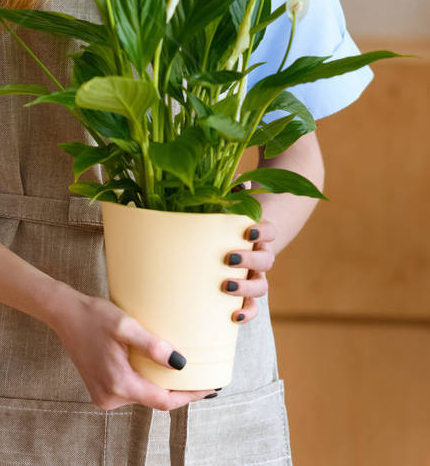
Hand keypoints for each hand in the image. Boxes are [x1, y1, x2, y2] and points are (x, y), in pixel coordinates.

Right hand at [52, 291, 219, 410]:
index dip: (189, 396)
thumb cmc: (94, 315)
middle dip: (177, 390)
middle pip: (154, 401)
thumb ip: (152, 346)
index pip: (163, 401)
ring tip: (181, 371)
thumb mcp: (125, 325)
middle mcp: (110, 396)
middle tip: (202, 378)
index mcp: (118, 383)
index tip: (209, 388)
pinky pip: (130, 391)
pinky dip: (145, 382)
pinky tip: (155, 369)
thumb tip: (180, 363)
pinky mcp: (101, 390)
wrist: (65, 314)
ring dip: (160, 385)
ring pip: (142, 396)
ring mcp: (104, 395)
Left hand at [223, 198, 276, 323]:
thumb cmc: (226, 224)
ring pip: (261, 286)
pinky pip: (252, 308)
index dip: (264, 231)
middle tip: (230, 258)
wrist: (234, 247)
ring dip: (246, 288)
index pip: (270, 231)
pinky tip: (234, 317)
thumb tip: (235, 178)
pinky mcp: (247, 296)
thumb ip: (232, 194)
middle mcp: (261, 257)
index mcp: (259, 235)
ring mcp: (255, 277)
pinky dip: (247, 314)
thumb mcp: (228, 208)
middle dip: (250, 260)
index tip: (250, 231)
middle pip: (266, 260)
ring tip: (227, 287)